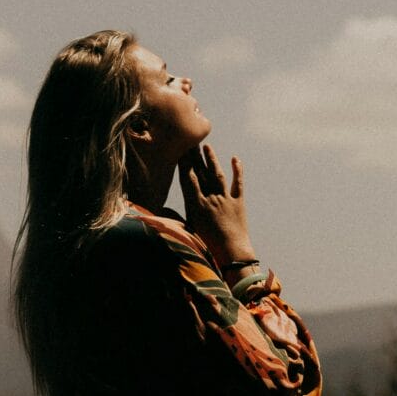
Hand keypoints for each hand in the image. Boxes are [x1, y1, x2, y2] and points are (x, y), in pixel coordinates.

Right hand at [181, 143, 255, 269]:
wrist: (232, 254)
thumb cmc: (207, 247)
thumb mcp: (187, 232)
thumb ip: (173, 219)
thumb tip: (157, 210)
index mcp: (196, 205)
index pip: (188, 179)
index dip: (184, 163)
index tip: (179, 150)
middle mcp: (210, 198)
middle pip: (201, 173)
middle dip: (194, 156)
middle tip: (190, 140)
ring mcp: (225, 199)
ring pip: (217, 175)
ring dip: (212, 160)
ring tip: (206, 146)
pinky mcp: (239, 203)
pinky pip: (238, 184)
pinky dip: (238, 171)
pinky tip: (235, 159)